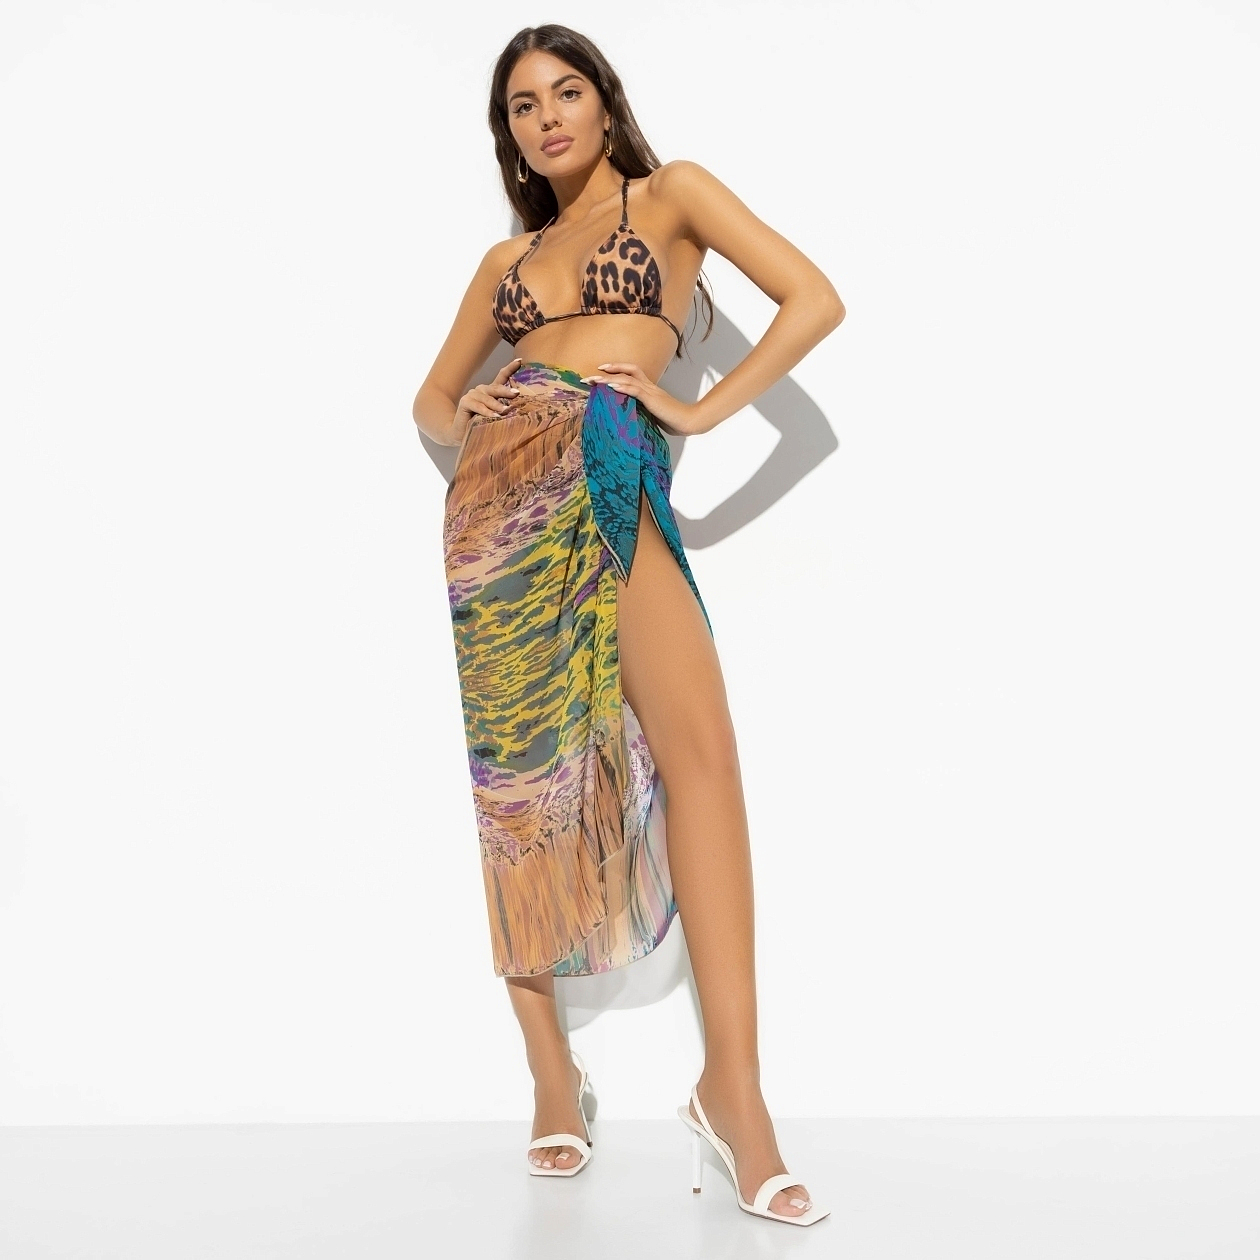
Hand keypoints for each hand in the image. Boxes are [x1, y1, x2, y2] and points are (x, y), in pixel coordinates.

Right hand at [452, 358, 521, 442]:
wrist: (462, 433)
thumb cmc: (482, 425)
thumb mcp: (496, 416)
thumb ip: (505, 410)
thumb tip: (522, 409)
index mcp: (491, 391)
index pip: (502, 377)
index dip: (510, 368)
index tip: (520, 361)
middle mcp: (482, 390)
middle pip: (496, 388)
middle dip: (507, 391)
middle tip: (517, 394)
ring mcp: (472, 395)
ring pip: (487, 398)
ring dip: (497, 404)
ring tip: (505, 410)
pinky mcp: (465, 402)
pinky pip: (477, 406)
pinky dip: (486, 411)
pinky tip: (494, 415)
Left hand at [580, 363, 708, 435]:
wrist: (688, 421)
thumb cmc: (673, 420)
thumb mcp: (653, 414)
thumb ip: (642, 410)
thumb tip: (628, 414)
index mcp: (650, 389)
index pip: (632, 373)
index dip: (617, 370)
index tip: (602, 372)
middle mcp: (649, 386)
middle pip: (628, 370)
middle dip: (610, 369)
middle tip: (592, 373)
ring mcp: (651, 392)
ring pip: (628, 379)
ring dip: (609, 378)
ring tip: (595, 380)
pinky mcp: (652, 399)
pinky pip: (635, 390)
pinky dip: (622, 387)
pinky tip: (610, 387)